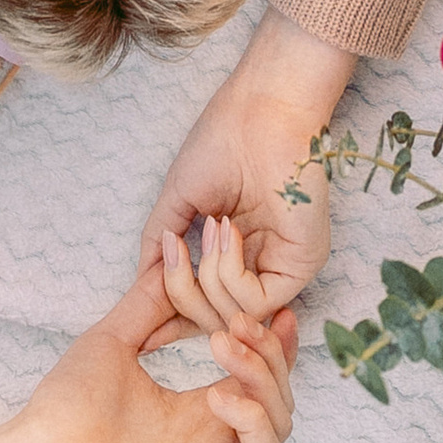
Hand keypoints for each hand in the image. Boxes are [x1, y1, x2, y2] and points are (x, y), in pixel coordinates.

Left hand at [8, 247, 297, 442]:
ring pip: (279, 425)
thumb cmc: (64, 412)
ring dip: (263, 377)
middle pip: (277, 397)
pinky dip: (254, 421)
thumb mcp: (115, 342)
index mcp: (195, 415)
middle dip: (267, 353)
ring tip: (223, 345)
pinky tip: (218, 395)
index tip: (277, 310)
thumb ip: (151, 303)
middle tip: (239, 323)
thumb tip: (172, 252)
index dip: (273, 345)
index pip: (257, 380)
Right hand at [140, 14, 350, 327]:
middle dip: (183, 297)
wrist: (259, 110)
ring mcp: (282, 268)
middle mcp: (261, 266)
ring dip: (207, 275)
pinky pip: (254, 302)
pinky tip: (228, 230)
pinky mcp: (301, 266)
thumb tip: (141, 287)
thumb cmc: (223, 141)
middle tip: (176, 253)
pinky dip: (228, 273)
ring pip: (232, 317)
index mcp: (237, 252)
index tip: (143, 331)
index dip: (173, 320)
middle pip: (215, 321)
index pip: (206, 307)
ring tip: (214, 223)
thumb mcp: (179, 201)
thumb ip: (160, 246)